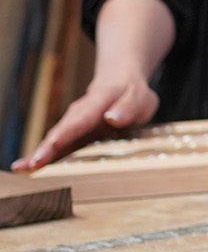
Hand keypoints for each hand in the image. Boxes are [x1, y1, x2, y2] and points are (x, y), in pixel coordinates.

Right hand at [12, 73, 158, 172]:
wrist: (119, 83)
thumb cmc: (132, 93)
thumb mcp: (140, 97)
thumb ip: (128, 107)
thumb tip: (113, 117)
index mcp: (98, 102)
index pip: (81, 118)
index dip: (68, 132)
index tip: (54, 143)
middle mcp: (79, 114)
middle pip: (61, 131)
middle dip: (47, 148)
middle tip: (34, 164)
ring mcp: (72, 124)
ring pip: (54, 139)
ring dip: (40, 153)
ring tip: (23, 168)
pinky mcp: (71, 135)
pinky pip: (55, 146)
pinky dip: (41, 155)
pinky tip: (24, 168)